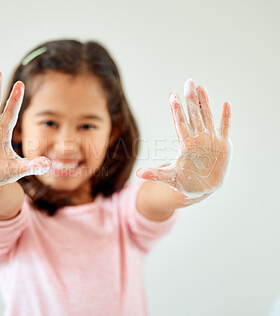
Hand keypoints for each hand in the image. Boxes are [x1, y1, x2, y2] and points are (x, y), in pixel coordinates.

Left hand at [136, 79, 231, 200]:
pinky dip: (226, 118)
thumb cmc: (185, 182)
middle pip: (194, 115)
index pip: (180, 123)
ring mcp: (211, 140)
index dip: (177, 110)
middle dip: (191, 99)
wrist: (202, 188)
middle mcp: (198, 139)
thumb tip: (139, 174)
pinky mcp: (223, 146)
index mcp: (186, 145)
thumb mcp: (170, 178)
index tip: (172, 96)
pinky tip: (225, 104)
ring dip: (205, 103)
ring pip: (208, 117)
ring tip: (201, 87)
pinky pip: (225, 128)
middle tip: (189, 82)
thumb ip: (156, 174)